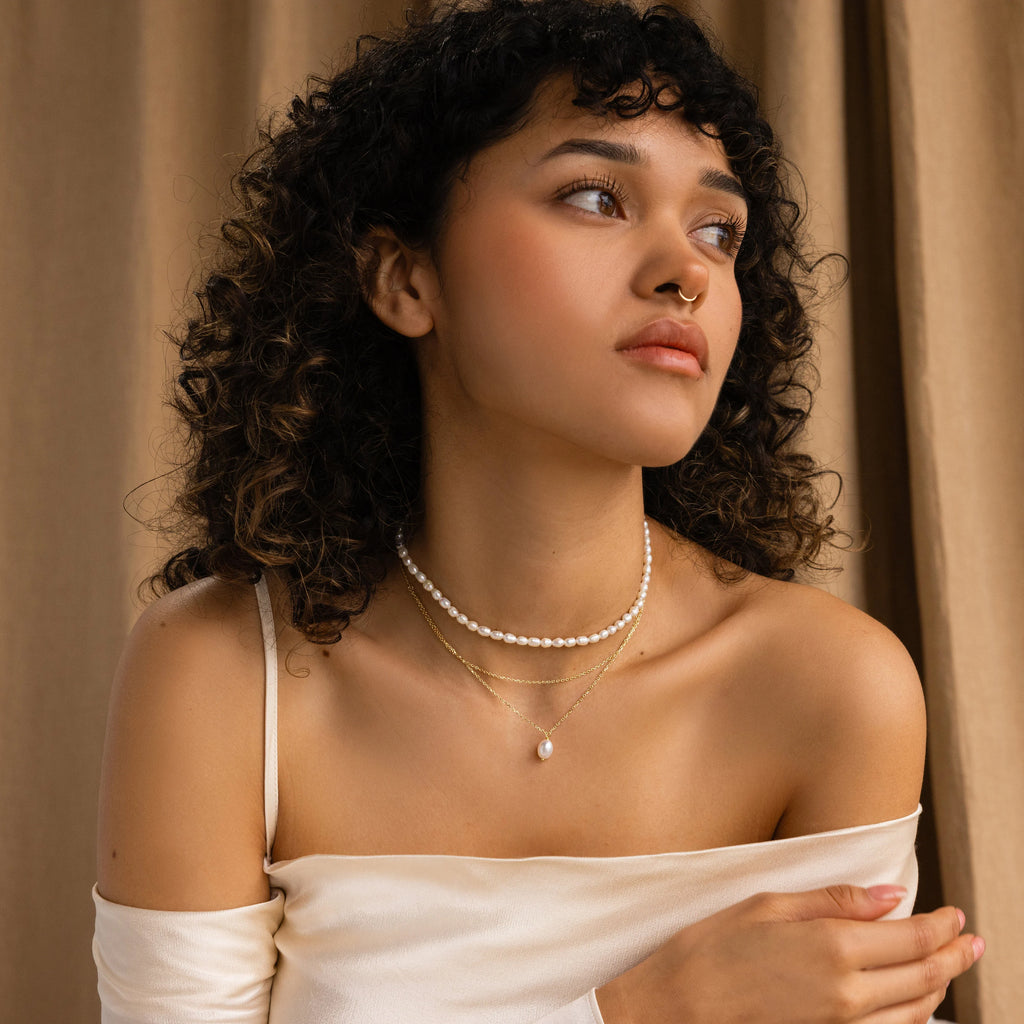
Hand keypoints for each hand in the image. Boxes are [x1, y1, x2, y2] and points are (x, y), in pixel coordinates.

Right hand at [595, 885, 982, 1022]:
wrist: (677, 1008)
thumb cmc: (712, 948)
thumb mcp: (768, 906)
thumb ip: (834, 901)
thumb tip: (890, 895)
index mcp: (832, 947)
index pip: (911, 936)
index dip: (942, 925)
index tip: (956, 914)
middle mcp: (848, 993)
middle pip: (923, 977)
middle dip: (953, 956)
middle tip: (971, 941)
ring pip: (914, 1013)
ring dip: (940, 988)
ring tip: (950, 968)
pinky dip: (912, 1018)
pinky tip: (914, 1005)